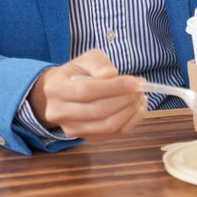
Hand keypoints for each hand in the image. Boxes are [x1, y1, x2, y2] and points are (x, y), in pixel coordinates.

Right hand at [28, 49, 145, 139]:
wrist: (63, 91)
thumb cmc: (78, 72)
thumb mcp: (87, 59)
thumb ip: (99, 64)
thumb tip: (112, 74)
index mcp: (56, 88)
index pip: (86, 91)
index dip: (113, 87)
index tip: (134, 82)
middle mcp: (59, 112)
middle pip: (97, 111)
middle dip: (124, 100)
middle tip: (141, 89)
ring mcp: (70, 128)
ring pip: (106, 126)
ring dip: (129, 112)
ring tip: (140, 97)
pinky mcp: (84, 138)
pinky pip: (111, 135)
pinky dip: (129, 122)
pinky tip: (137, 109)